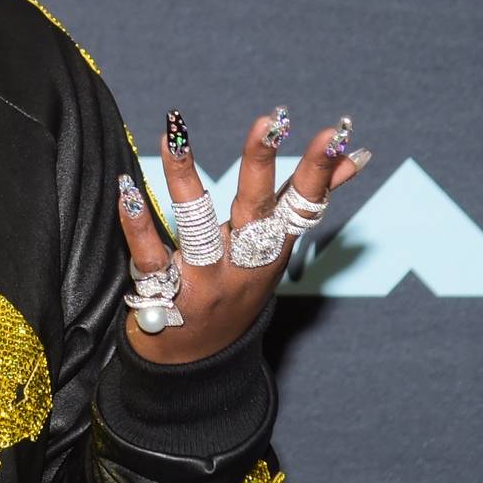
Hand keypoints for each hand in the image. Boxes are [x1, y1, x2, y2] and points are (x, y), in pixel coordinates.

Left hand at [115, 111, 367, 362]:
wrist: (195, 362)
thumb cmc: (236, 289)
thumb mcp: (275, 250)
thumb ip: (304, 200)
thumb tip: (355, 155)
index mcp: (272, 249)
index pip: (302, 206)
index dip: (319, 172)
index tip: (335, 134)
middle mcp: (244, 265)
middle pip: (257, 209)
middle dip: (263, 163)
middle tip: (270, 119)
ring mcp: (206, 282)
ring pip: (197, 227)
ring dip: (184, 178)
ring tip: (174, 137)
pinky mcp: (166, 296)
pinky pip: (150, 256)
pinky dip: (137, 223)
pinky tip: (127, 190)